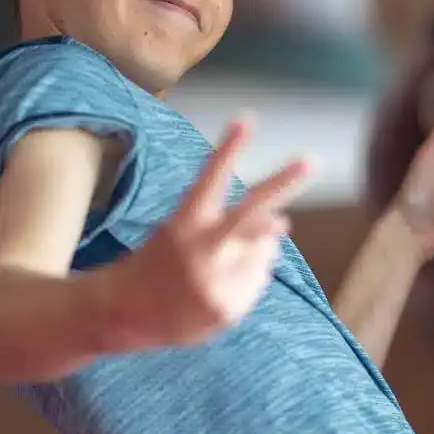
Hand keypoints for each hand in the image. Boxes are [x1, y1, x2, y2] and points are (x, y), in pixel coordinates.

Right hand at [108, 119, 311, 348]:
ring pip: (267, 250)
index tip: (246, 119)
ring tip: (220, 264)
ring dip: (256, 250)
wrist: (122, 314)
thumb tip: (283, 224)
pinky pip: (260, 280)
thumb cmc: (156, 262)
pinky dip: (249, 277)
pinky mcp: (229, 307)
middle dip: (283, 183)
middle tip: (310, 159)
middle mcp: (203, 249)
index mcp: (183, 223)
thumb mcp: (177, 230)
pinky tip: (218, 286)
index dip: (229, 149)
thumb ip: (228, 224)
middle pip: (252, 212)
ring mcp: (218, 280)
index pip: (210, 179)